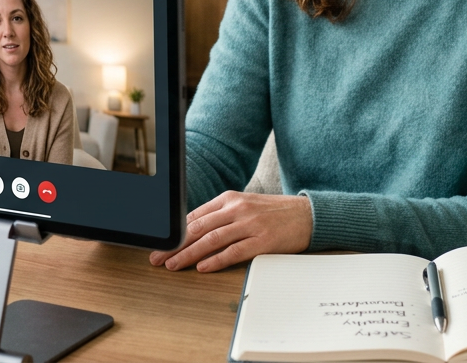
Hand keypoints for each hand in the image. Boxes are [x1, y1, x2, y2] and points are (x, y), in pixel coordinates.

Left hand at [149, 192, 312, 272]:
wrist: (308, 214)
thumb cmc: (273, 213)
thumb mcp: (244, 205)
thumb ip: (220, 215)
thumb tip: (192, 231)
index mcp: (229, 198)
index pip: (194, 216)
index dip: (174, 232)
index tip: (160, 244)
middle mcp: (237, 208)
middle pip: (198, 228)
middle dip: (175, 245)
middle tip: (157, 258)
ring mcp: (250, 224)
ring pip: (211, 240)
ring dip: (189, 254)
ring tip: (173, 265)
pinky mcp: (263, 241)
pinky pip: (234, 252)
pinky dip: (216, 260)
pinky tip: (203, 268)